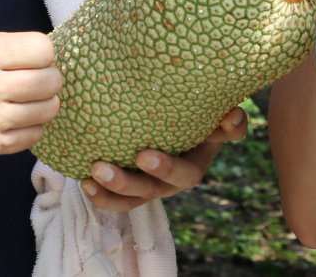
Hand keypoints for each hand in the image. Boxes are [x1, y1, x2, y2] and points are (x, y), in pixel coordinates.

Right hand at [0, 0, 62, 156]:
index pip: (44, 50)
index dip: (35, 45)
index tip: (15, 45)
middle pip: (51, 81)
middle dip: (42, 70)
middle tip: (20, 66)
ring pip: (49, 109)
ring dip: (41, 96)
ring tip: (19, 86)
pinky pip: (36, 136)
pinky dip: (31, 122)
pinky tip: (11, 107)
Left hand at [81, 106, 250, 211]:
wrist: (184, 118)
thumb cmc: (203, 115)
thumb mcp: (219, 118)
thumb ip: (229, 121)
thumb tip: (232, 115)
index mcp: (193, 166)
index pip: (183, 174)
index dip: (164, 169)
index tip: (144, 156)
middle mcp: (171, 183)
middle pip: (150, 190)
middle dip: (126, 182)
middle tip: (102, 169)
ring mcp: (150, 186)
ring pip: (130, 199)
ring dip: (109, 190)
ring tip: (90, 176)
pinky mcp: (132, 186)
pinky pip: (116, 198)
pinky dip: (99, 194)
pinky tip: (83, 181)